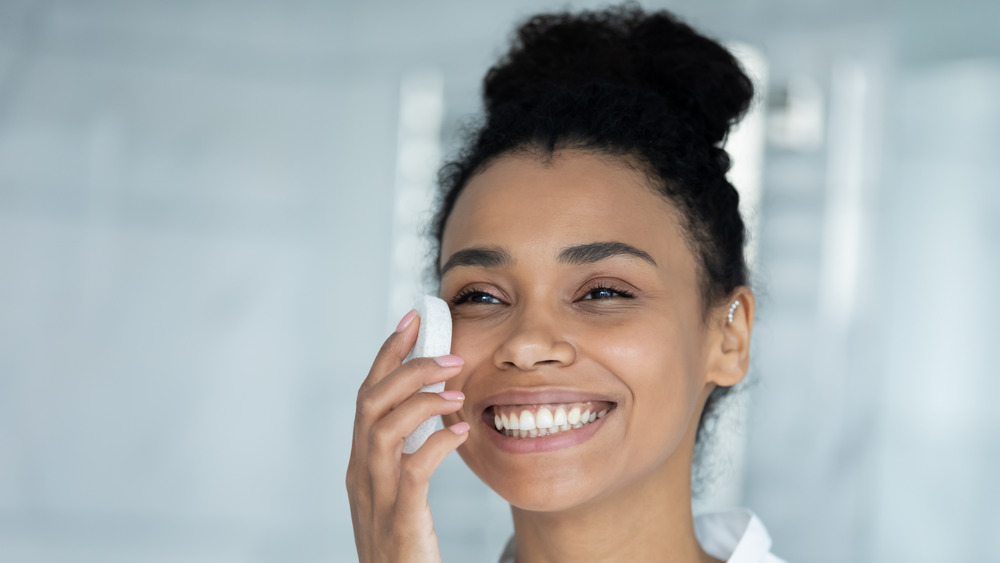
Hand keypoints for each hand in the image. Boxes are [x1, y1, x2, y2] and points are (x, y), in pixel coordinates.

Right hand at [347, 310, 469, 561]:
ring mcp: (375, 498)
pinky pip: (412, 472)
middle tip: (448, 352)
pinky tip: (460, 433)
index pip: (367, 396)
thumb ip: (407, 456)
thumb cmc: (403, 546)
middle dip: (405, 368)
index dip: (387, 355)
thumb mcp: (398, 494)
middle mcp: (361, 475)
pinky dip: (435, 444)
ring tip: (456, 391)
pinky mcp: (399, 521)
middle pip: (369, 403)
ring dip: (421, 401)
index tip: (412, 320)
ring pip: (382, 429)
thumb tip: (436, 416)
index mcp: (362, 464)